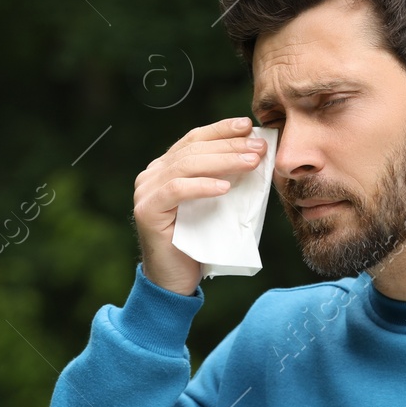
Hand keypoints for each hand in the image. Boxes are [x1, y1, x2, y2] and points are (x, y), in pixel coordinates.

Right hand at [133, 116, 266, 296]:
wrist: (175, 281)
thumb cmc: (199, 243)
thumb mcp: (215, 205)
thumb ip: (224, 180)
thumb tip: (254, 155)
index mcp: (166, 168)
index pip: (194, 140)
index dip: (221, 130)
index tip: (247, 125)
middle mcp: (152, 175)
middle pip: (193, 150)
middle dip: (229, 145)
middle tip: (258, 147)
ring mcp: (146, 192)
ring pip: (185, 165)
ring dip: (223, 161)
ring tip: (251, 162)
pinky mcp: (147, 211)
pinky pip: (176, 190)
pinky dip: (202, 186)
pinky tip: (225, 187)